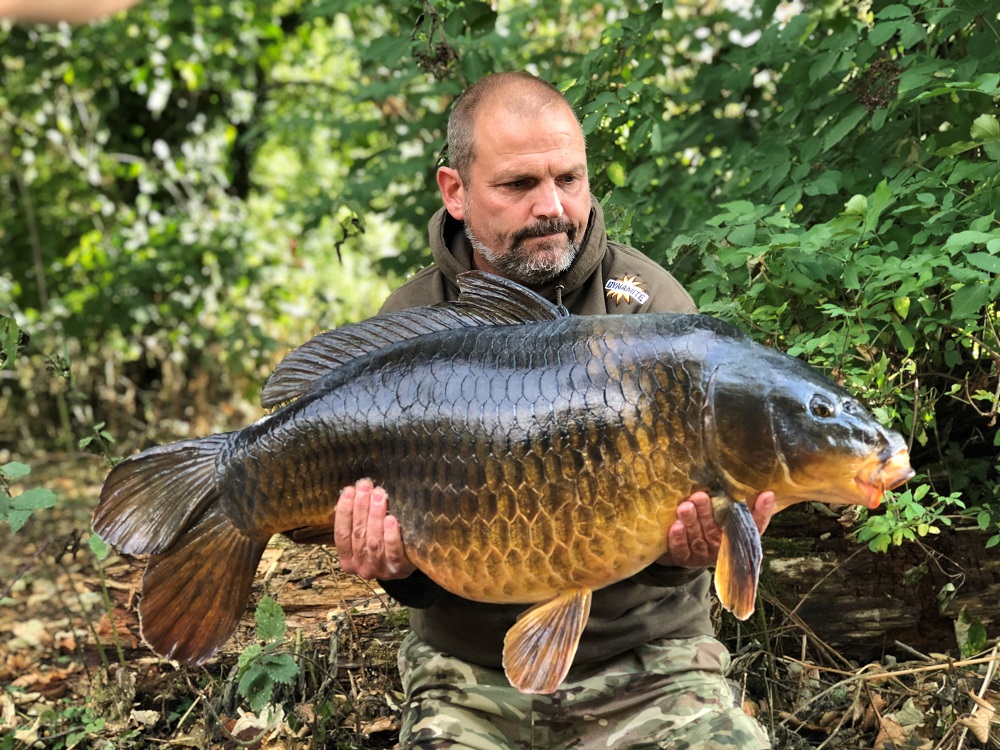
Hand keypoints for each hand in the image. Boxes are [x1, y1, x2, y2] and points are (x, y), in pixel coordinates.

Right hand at [334, 478, 415, 580]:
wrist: (407, 561)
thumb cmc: (382, 541)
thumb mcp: (366, 534)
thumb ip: (358, 519)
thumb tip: (356, 490)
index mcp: (347, 558)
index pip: (341, 533)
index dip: (344, 511)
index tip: (349, 490)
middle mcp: (360, 566)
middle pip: (358, 534)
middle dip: (361, 508)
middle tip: (366, 487)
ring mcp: (379, 569)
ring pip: (373, 542)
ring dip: (375, 516)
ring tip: (379, 497)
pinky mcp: (398, 569)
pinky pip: (392, 552)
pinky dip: (391, 535)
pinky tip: (391, 519)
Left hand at [659, 491, 775, 567]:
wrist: (680, 549)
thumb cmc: (707, 523)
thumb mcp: (722, 512)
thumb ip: (733, 500)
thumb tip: (751, 478)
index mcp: (737, 536)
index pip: (755, 526)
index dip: (762, 512)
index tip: (766, 495)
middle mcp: (722, 548)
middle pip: (718, 531)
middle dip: (708, 514)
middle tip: (699, 496)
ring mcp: (703, 555)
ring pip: (699, 539)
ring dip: (692, 523)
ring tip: (685, 507)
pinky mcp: (685, 559)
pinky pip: (683, 551)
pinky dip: (679, 539)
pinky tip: (676, 526)